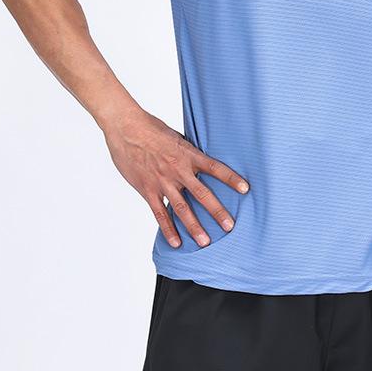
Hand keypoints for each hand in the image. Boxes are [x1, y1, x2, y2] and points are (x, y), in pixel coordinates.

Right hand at [102, 107, 248, 248]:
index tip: (245, 189)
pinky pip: (159, 213)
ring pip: (181, 208)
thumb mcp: (176, 137)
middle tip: (230, 226)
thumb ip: (188, 153)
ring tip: (205, 242)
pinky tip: (176, 242)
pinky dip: (168, 229)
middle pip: (202, 193)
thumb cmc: (151, 129)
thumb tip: (201, 163)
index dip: (231, 178)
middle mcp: (178, 169)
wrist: (126, 128)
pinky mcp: (147, 189)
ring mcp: (162, 181)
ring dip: (194, 226)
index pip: (215, 167)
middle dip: (217, 211)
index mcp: (188, 154)